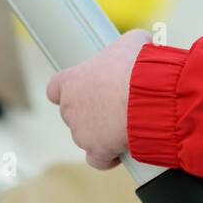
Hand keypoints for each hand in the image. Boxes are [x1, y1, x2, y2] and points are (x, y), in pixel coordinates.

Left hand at [46, 29, 153, 170]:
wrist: (147, 97)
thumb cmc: (137, 67)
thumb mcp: (135, 42)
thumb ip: (130, 44)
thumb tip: (143, 43)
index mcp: (70, 81)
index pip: (55, 89)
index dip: (70, 90)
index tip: (86, 90)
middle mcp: (69, 108)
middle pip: (74, 113)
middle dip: (92, 111)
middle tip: (115, 105)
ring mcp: (80, 132)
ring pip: (86, 136)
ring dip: (102, 132)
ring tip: (126, 123)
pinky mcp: (96, 151)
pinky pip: (98, 160)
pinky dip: (108, 157)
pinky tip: (120, 150)